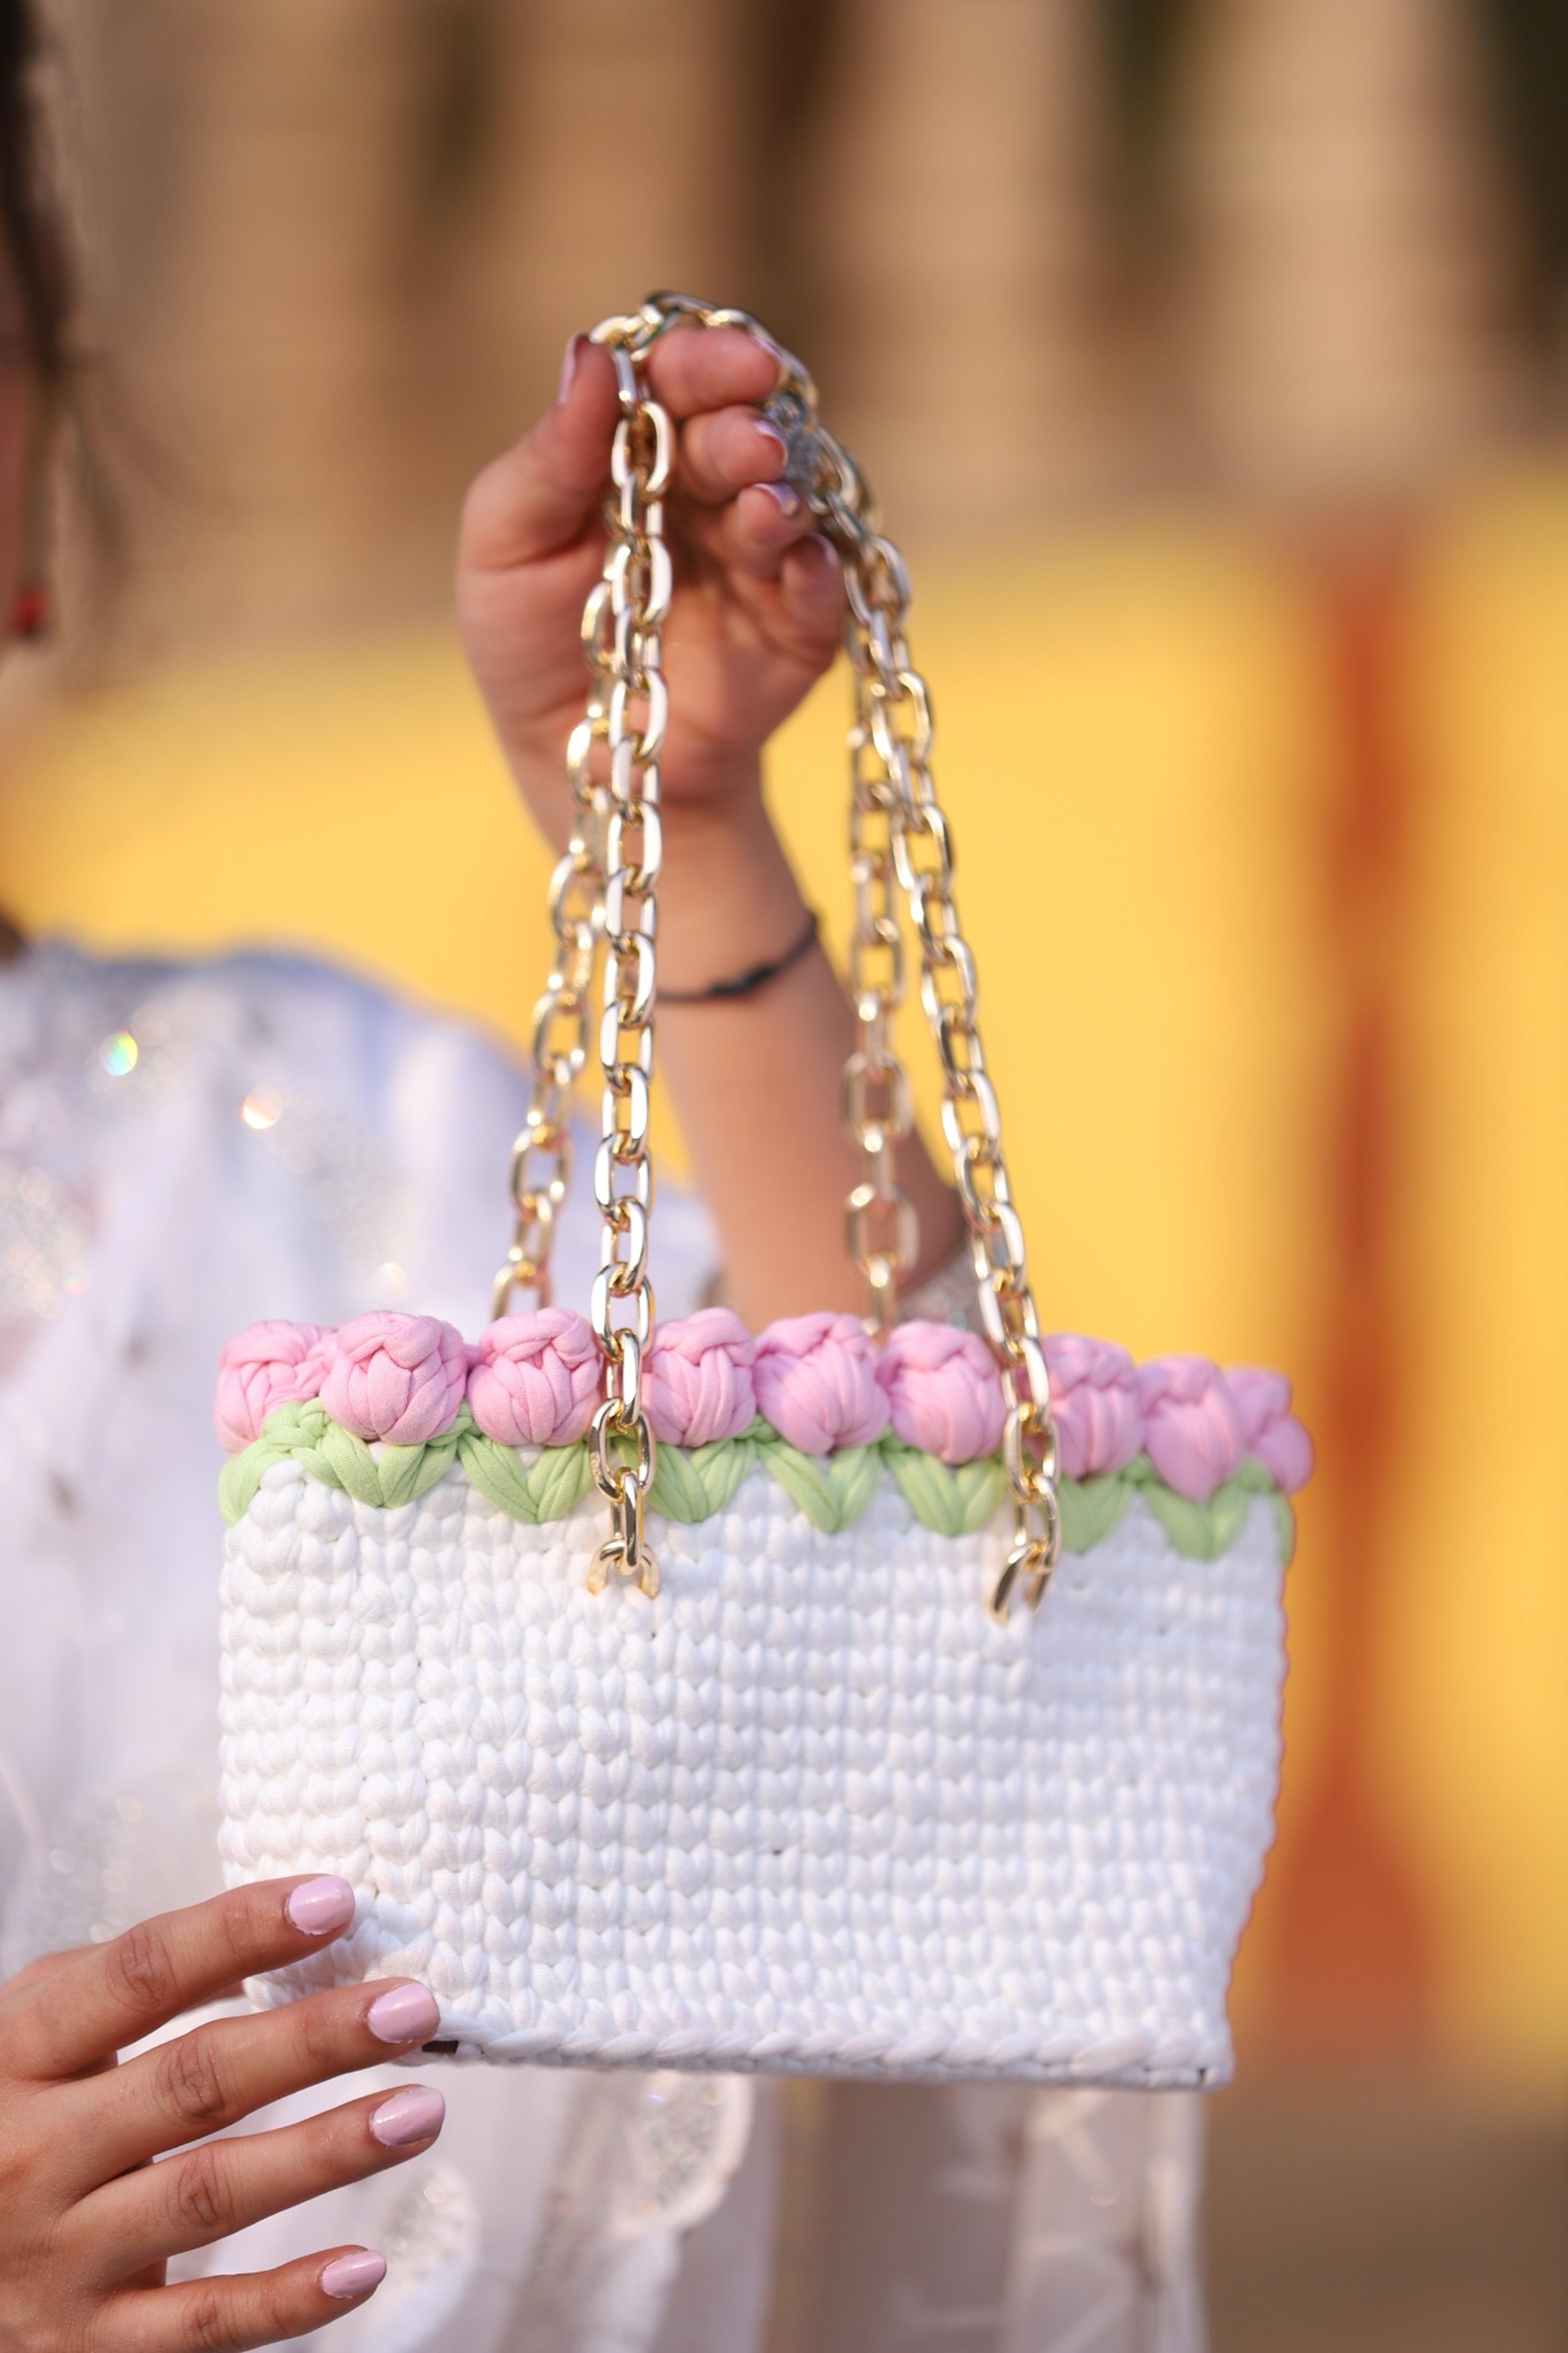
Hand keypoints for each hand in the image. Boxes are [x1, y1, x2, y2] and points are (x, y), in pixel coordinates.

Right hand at [0, 1875, 446, 2350]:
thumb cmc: (0, 2125)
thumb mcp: (26, 2039)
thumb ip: (123, 1985)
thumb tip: (260, 1940)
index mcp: (17, 2056)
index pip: (141, 1975)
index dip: (237, 1930)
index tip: (335, 1899)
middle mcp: (34, 2152)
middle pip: (195, 2082)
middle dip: (313, 2039)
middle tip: (413, 2006)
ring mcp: (59, 2256)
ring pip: (212, 2195)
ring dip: (326, 2152)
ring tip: (421, 2112)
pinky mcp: (81, 2347)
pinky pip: (199, 2326)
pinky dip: (286, 2301)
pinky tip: (364, 2266)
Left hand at [457, 324, 848, 848]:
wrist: (574, 755)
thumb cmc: (529, 639)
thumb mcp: (505, 544)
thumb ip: (547, 456)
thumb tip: (591, 352)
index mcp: (640, 450)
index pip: (680, 380)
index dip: (707, 359)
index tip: (734, 361)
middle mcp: (710, 489)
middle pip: (745, 431)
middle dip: (750, 431)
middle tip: (749, 445)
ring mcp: (760, 556)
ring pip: (794, 501)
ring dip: (784, 497)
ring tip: (763, 510)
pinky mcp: (798, 627)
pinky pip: (826, 590)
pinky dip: (818, 573)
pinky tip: (802, 566)